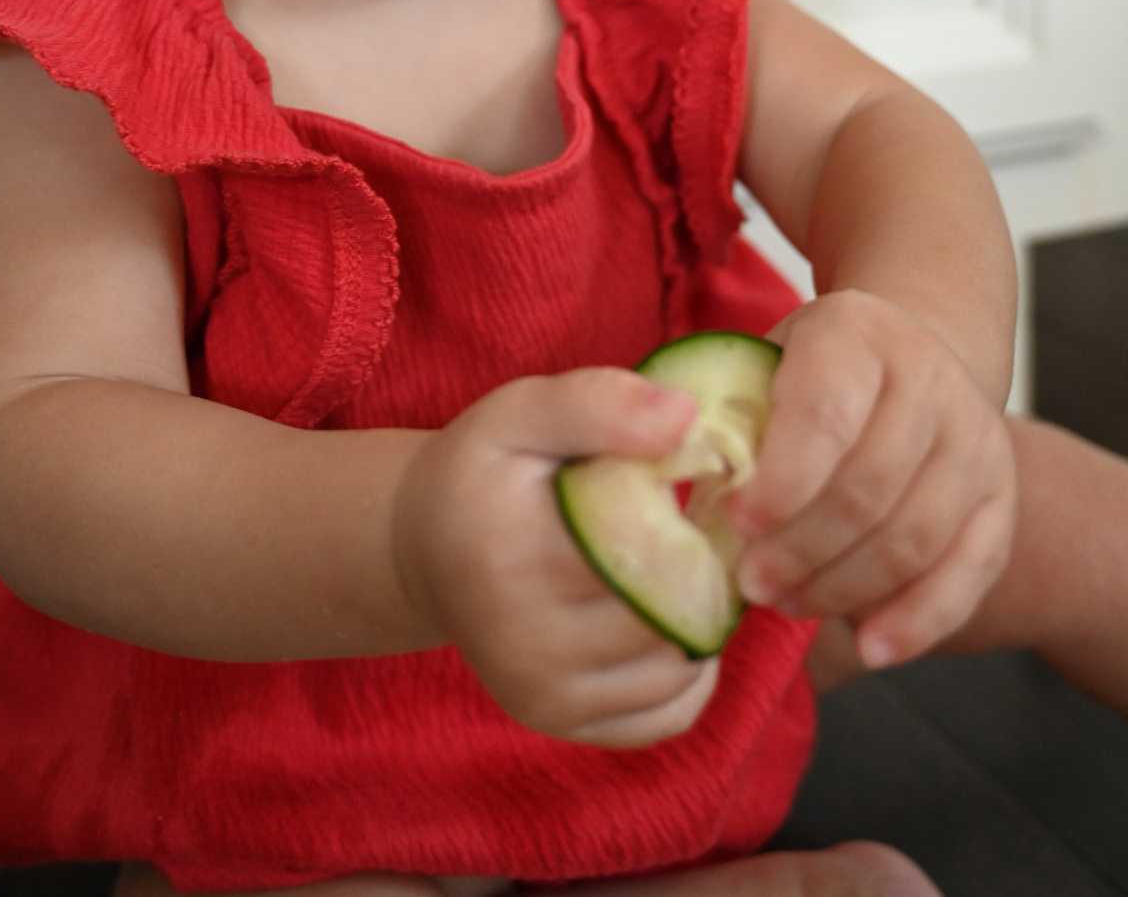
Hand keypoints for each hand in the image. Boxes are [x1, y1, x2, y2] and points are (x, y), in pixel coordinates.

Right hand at [390, 368, 719, 748]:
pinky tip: (670, 618)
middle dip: (703, 571)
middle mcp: (524, 646)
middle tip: (700, 530)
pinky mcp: (561, 723)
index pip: (645, 554)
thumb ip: (598, 403)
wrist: (423, 546)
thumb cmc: (483, 469)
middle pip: (667, 615)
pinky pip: (668, 713)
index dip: (689, 520)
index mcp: (515, 558)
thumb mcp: (521, 412)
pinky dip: (690, 670)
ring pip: (678, 669)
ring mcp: (543, 696)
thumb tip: (686, 419)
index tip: (686, 491)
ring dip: (701, 618)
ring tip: (684, 569)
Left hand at [731, 289, 1015, 668]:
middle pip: (870, 488)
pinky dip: (920, 619)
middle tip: (751, 584)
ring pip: (915, 537)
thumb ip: (722, 414)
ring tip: (787, 603)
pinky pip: (969, 572)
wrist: (906, 358)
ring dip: (845, 588)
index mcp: (857, 334)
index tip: (736, 524)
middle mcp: (930, 379)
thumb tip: (679, 470)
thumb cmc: (808, 375)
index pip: (824, 417)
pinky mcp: (1001, 497)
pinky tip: (871, 648)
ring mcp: (976, 438)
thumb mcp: (763, 365)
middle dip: (803, 549)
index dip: (780, 481)